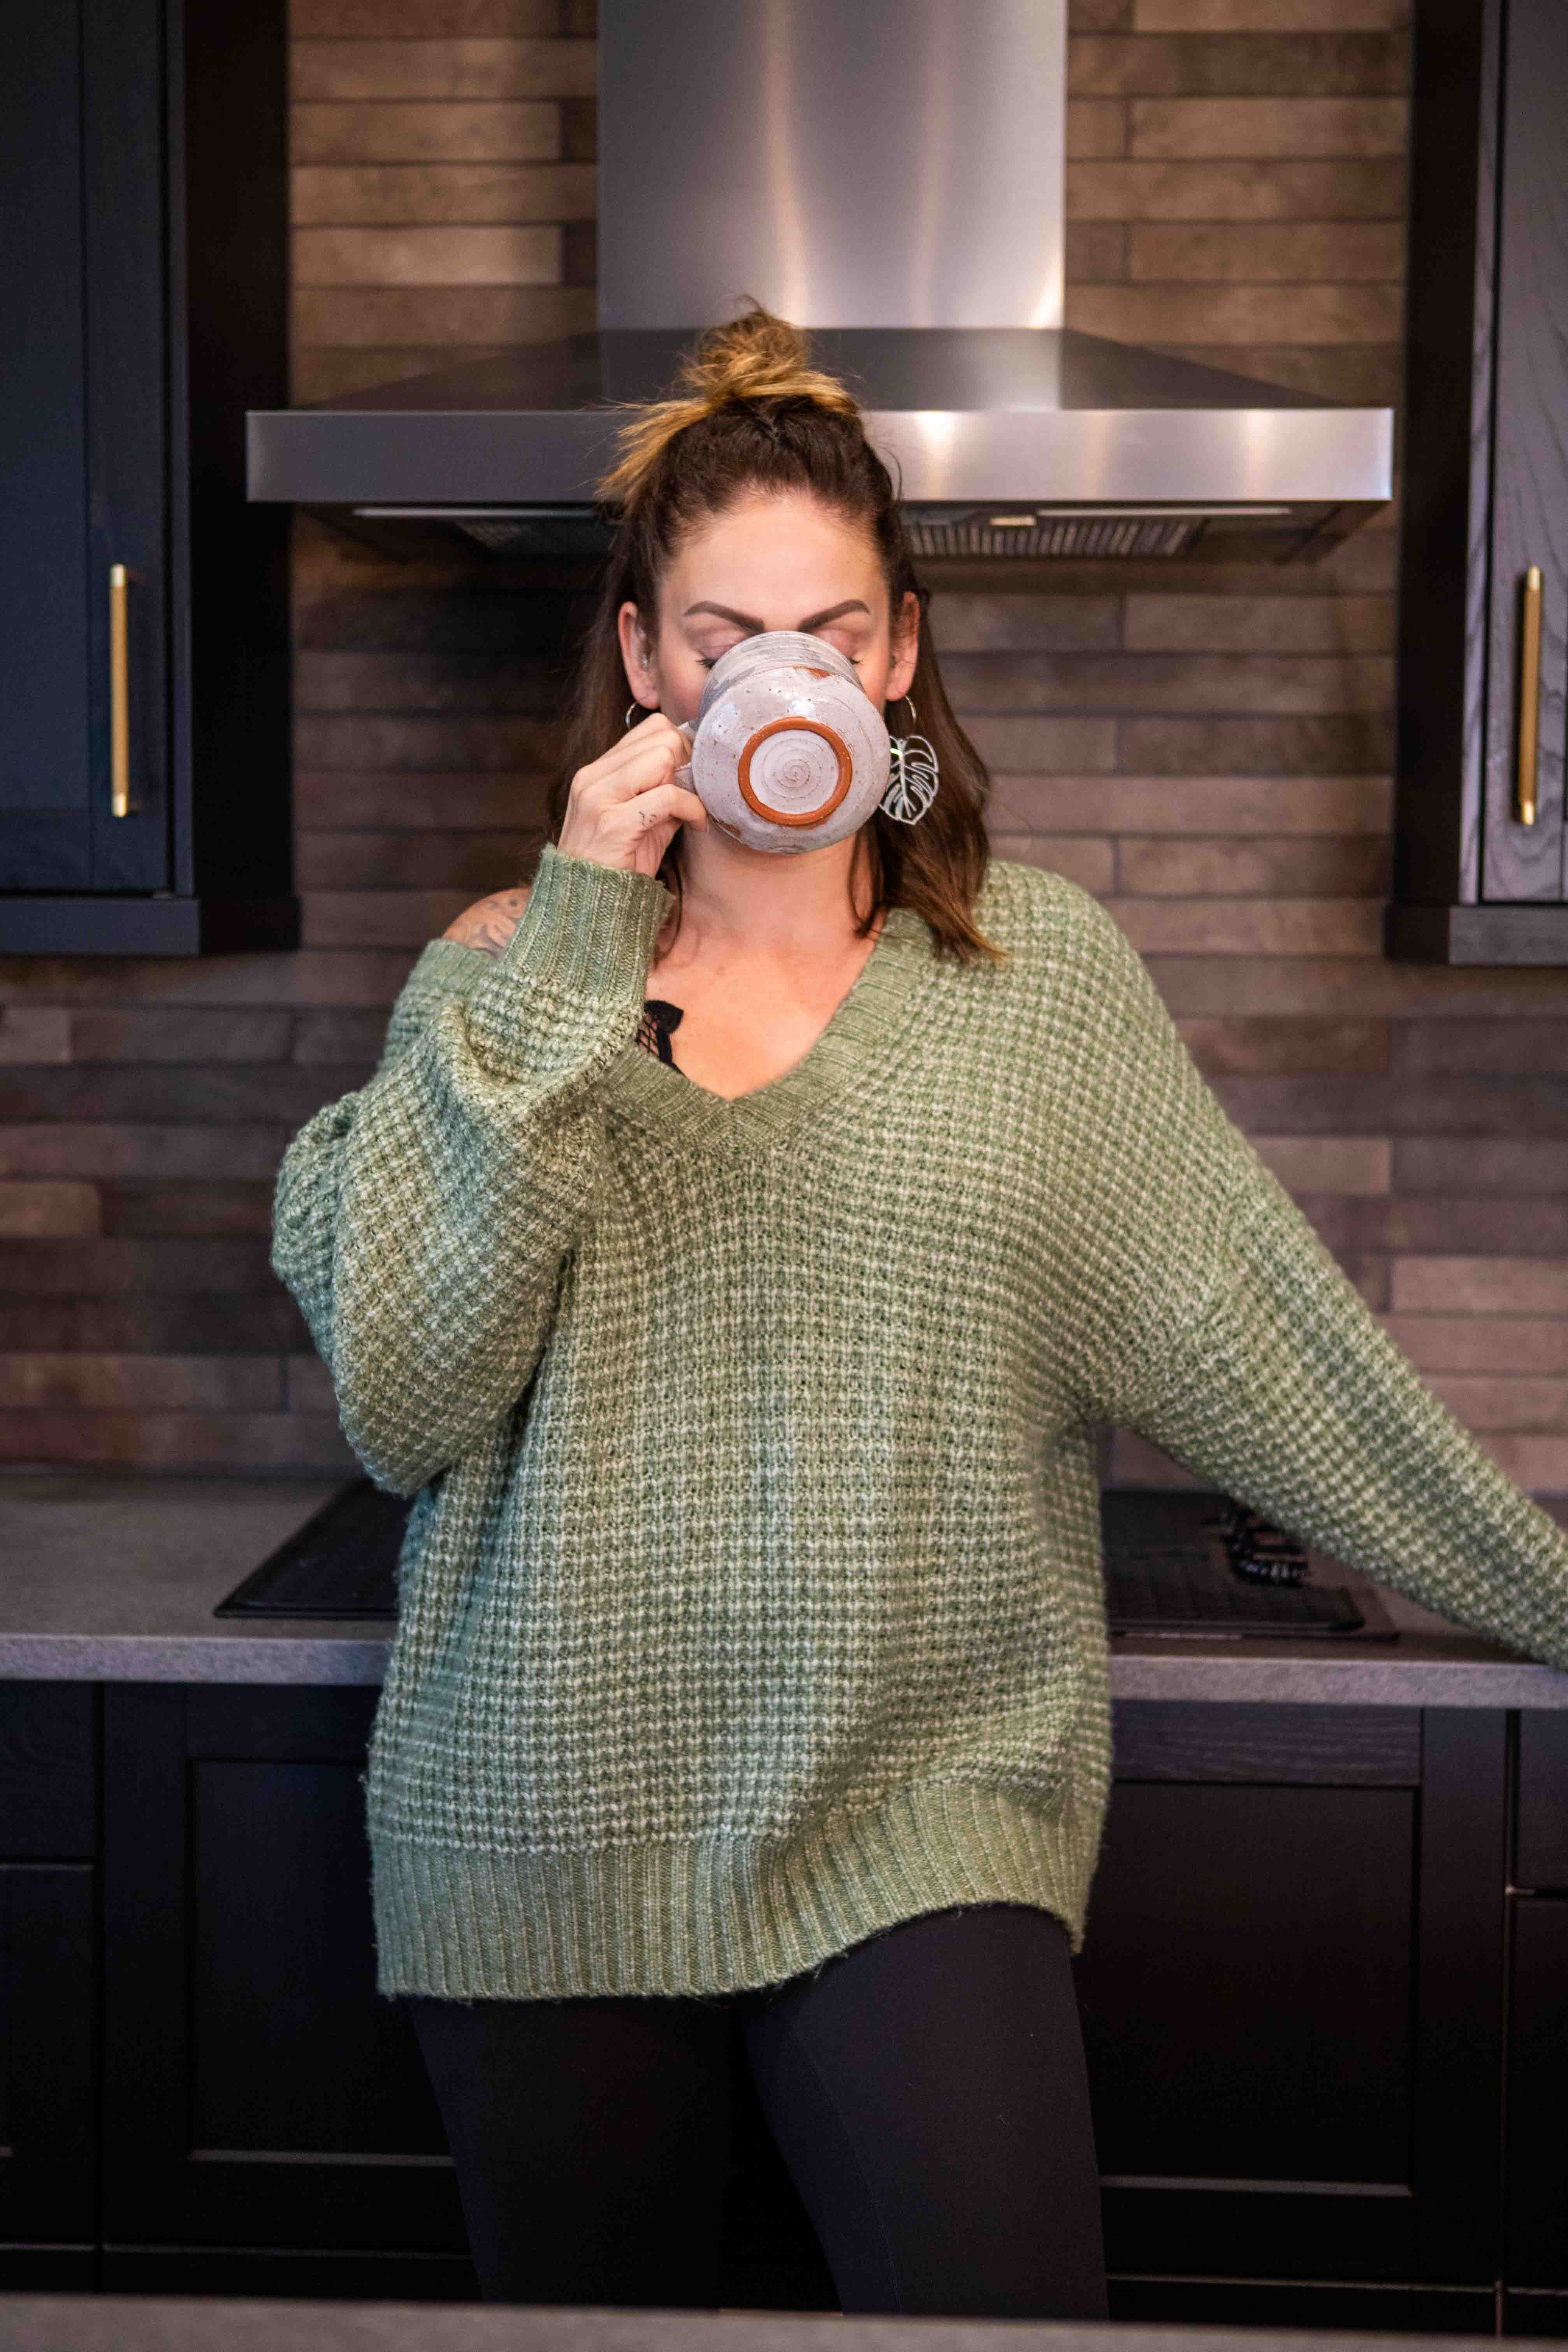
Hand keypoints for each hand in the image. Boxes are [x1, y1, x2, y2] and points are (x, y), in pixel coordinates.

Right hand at [556, 712, 705, 878]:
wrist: (588, 906)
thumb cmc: (618, 864)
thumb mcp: (641, 819)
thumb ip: (663, 790)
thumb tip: (699, 772)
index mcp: (597, 771)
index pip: (650, 728)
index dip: (681, 748)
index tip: (690, 779)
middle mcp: (593, 777)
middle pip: (661, 737)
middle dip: (688, 764)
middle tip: (694, 795)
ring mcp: (599, 798)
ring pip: (662, 757)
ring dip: (687, 784)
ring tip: (691, 811)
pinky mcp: (613, 823)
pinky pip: (667, 797)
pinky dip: (691, 809)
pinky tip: (695, 826)